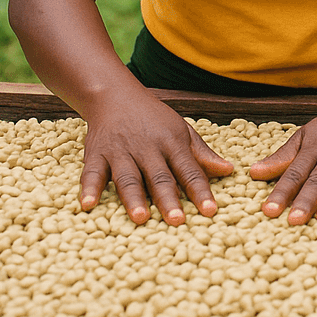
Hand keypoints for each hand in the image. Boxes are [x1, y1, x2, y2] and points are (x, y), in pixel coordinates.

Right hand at [80, 91, 232, 224]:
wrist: (116, 96)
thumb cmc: (154, 119)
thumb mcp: (182, 131)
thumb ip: (202, 154)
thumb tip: (228, 170)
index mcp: (172, 143)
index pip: (190, 170)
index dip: (200, 191)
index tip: (211, 211)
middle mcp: (147, 148)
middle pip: (160, 177)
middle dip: (168, 199)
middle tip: (177, 220)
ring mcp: (121, 151)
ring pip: (129, 177)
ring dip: (134, 198)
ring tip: (140, 218)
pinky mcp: (97, 154)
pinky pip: (92, 172)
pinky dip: (89, 188)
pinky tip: (88, 205)